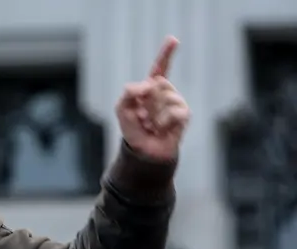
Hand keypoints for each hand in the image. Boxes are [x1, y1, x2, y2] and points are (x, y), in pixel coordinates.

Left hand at [116, 36, 190, 160]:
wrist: (143, 151)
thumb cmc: (133, 129)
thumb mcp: (122, 109)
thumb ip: (129, 92)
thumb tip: (148, 84)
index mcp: (150, 88)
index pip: (160, 67)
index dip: (166, 54)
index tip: (173, 39)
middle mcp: (165, 92)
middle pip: (158, 83)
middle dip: (146, 100)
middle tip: (143, 116)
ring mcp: (176, 102)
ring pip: (166, 96)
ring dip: (154, 113)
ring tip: (152, 124)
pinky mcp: (184, 115)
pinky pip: (175, 111)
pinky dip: (164, 121)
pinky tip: (161, 129)